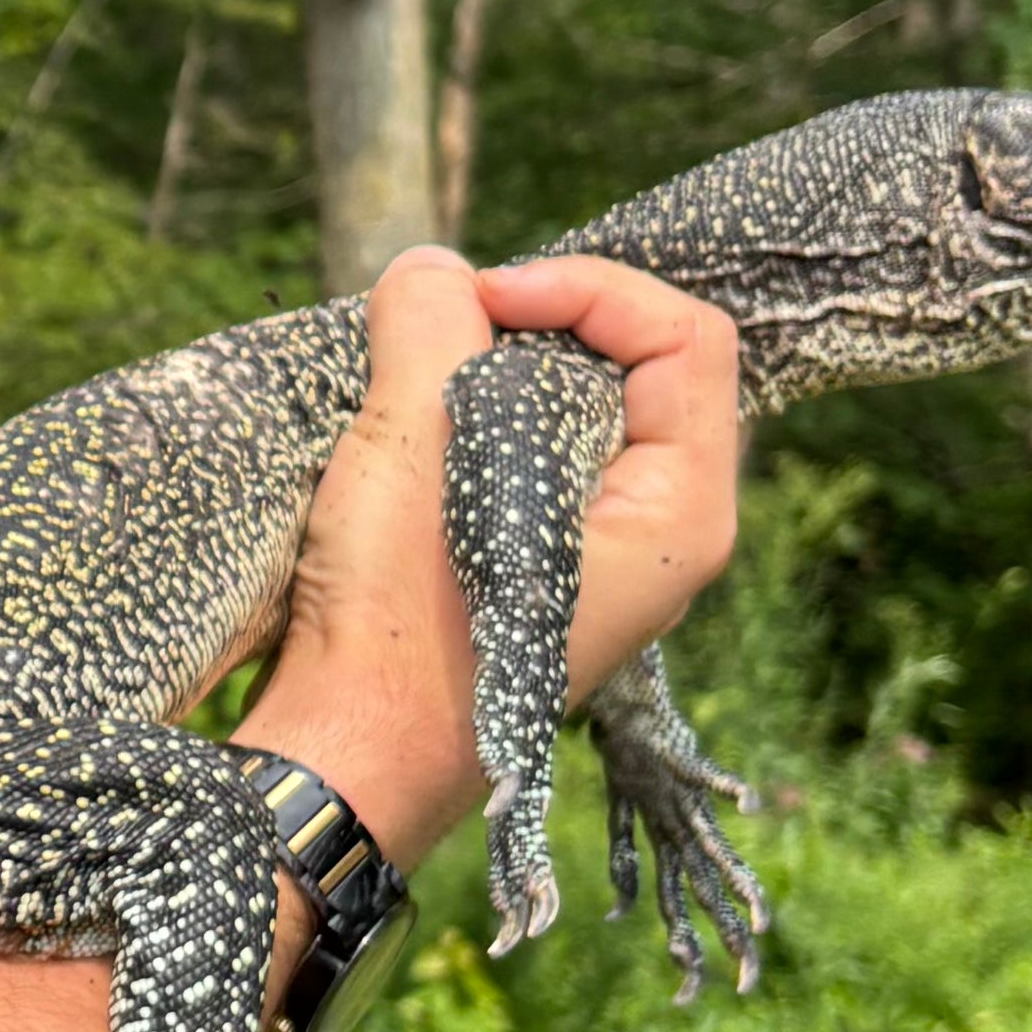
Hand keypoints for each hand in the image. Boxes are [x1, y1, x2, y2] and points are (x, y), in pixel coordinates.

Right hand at [248, 241, 742, 871]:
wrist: (342, 761)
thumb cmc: (397, 629)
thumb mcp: (413, 453)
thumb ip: (431, 331)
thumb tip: (432, 270)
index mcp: (682, 514)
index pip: (689, 338)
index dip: (588, 287)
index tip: (484, 298)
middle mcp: (659, 536)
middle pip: (638, 366)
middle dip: (536, 327)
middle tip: (443, 328)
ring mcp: (599, 558)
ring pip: (575, 412)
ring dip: (494, 375)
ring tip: (413, 381)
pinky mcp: (537, 571)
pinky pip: (530, 460)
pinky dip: (474, 425)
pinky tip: (403, 439)